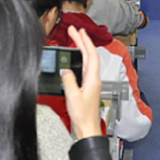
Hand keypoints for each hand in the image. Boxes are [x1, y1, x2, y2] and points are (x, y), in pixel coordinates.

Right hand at [62, 25, 102, 139]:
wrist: (87, 129)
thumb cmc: (83, 116)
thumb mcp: (72, 96)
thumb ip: (69, 80)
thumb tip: (65, 70)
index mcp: (93, 79)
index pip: (91, 55)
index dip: (86, 41)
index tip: (79, 31)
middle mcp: (93, 79)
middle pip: (89, 56)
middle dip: (82, 41)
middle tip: (73, 30)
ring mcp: (90, 83)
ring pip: (86, 61)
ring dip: (80, 49)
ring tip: (73, 40)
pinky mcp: (85, 87)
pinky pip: (82, 68)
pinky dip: (77, 59)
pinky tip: (72, 59)